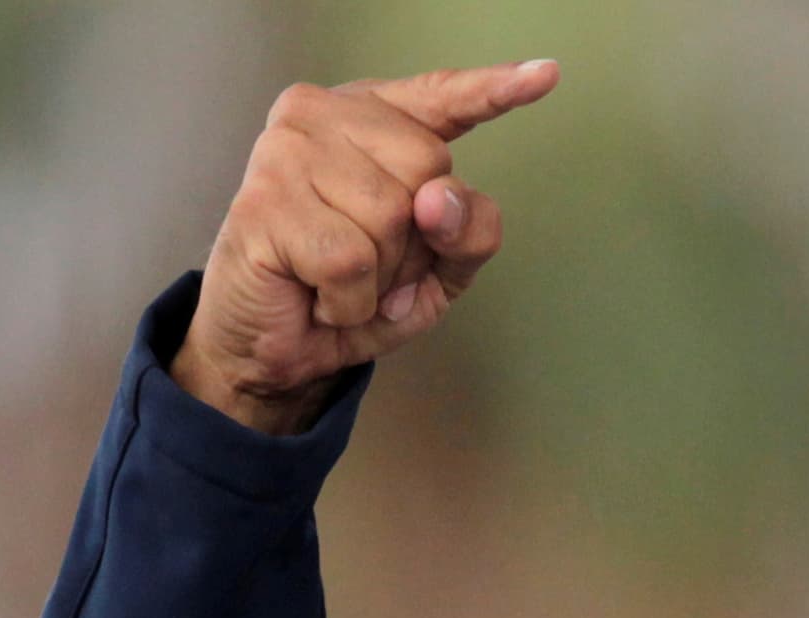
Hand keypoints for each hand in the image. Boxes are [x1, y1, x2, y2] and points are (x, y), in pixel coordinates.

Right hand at [169, 59, 554, 433]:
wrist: (271, 349)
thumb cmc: (348, 295)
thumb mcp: (436, 271)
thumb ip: (469, 232)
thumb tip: (440, 199)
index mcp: (373, 120)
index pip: (442, 97)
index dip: (493, 89)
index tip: (544, 77)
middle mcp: (325, 115)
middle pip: (427, 169)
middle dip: (412, 243)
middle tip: (365, 266)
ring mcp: (288, 150)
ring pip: (391, 217)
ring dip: (378, 279)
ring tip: (336, 282)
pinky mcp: (265, 200)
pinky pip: (350, 260)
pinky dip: (347, 302)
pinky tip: (317, 297)